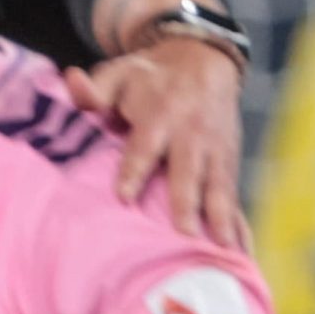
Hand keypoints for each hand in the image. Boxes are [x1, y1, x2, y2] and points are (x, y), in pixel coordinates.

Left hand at [62, 38, 247, 248]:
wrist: (204, 60)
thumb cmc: (149, 76)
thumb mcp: (119, 72)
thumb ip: (95, 88)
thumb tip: (72, 85)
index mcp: (161, 112)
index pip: (145, 145)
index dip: (134, 169)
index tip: (124, 197)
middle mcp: (192, 133)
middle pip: (188, 171)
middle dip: (187, 202)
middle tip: (183, 235)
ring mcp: (216, 150)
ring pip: (218, 187)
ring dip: (221, 219)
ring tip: (222, 251)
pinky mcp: (229, 162)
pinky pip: (234, 197)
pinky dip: (240, 224)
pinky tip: (242, 253)